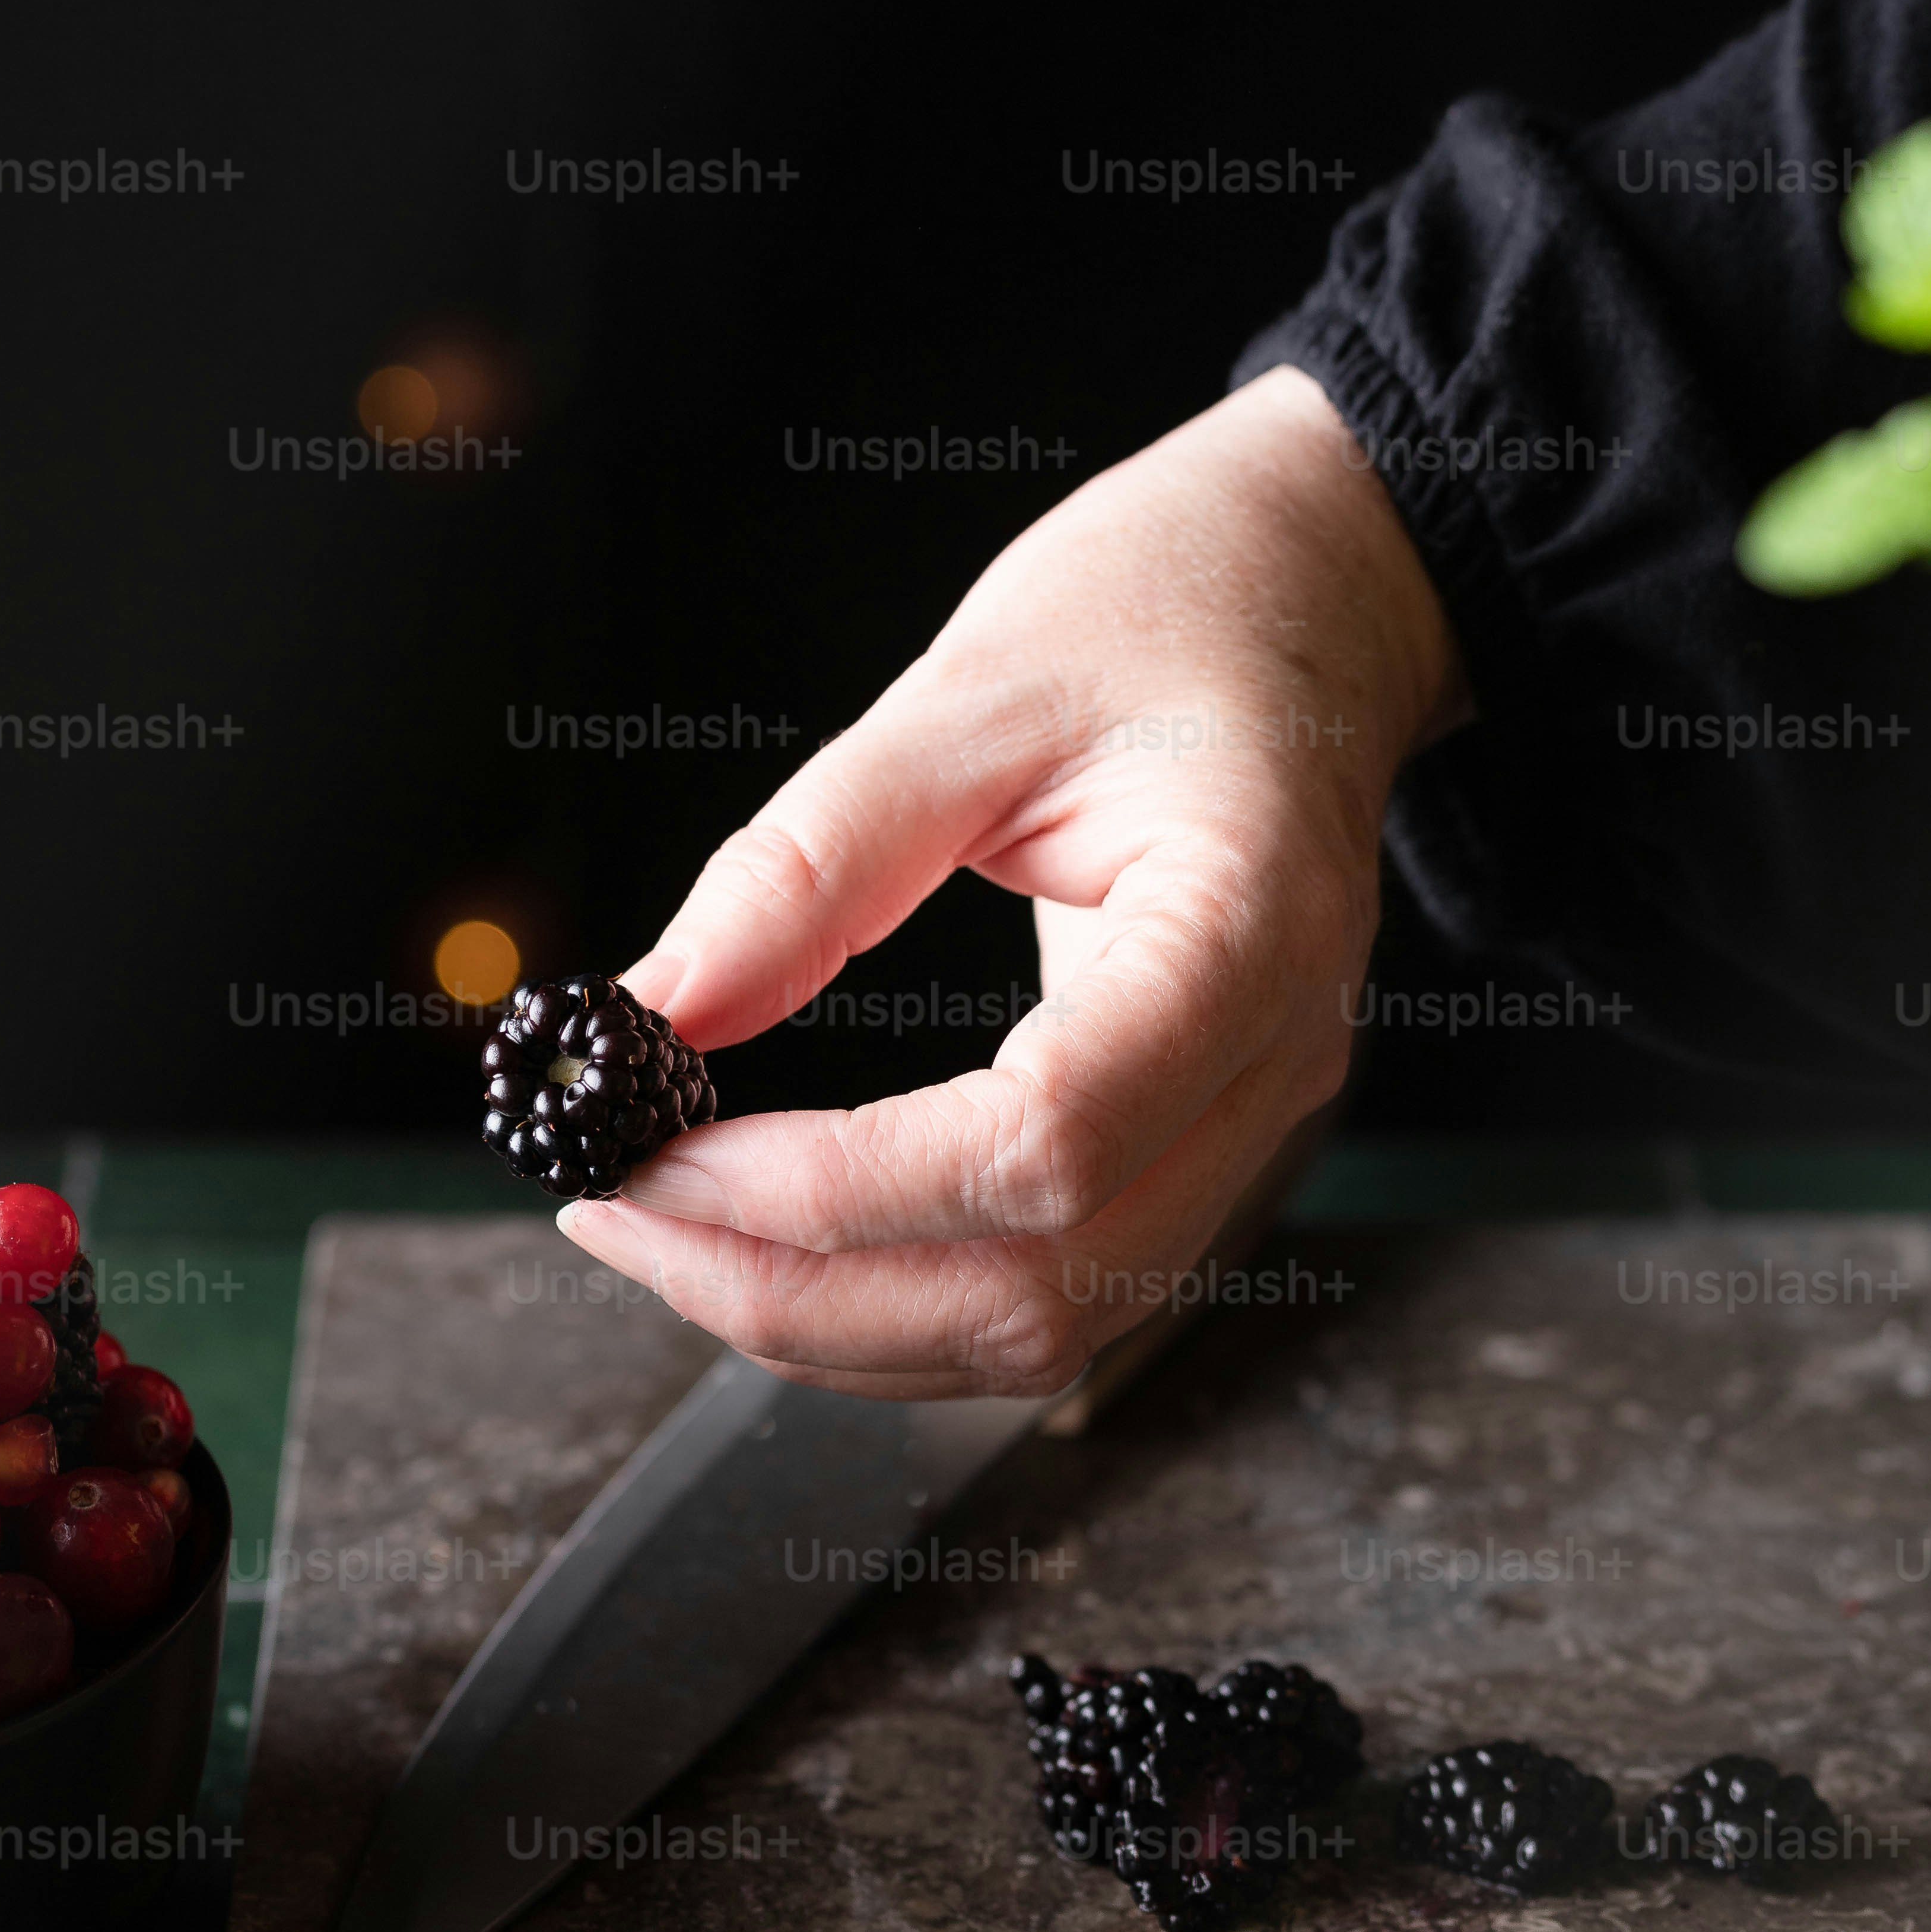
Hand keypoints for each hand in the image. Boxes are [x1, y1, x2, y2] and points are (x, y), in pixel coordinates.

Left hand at [557, 365, 1467, 1394]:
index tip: (665, 1159)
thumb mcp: (975, 690)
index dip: (833, 1192)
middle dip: (798, 1290)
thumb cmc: (1176, 610)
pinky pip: (1053, 1294)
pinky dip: (899, 1300)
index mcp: (1245, 936)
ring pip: (1043, 1332)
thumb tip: (660, 1007)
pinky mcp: (1198, 1150)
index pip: (1041, 1147)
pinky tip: (781, 1240)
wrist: (1311, 599)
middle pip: (1038, 1291)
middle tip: (619, 1216)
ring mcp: (1249, 1127)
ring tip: (672, 1235)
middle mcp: (1272, 1068)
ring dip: (835, 1320)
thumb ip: (814, 861)